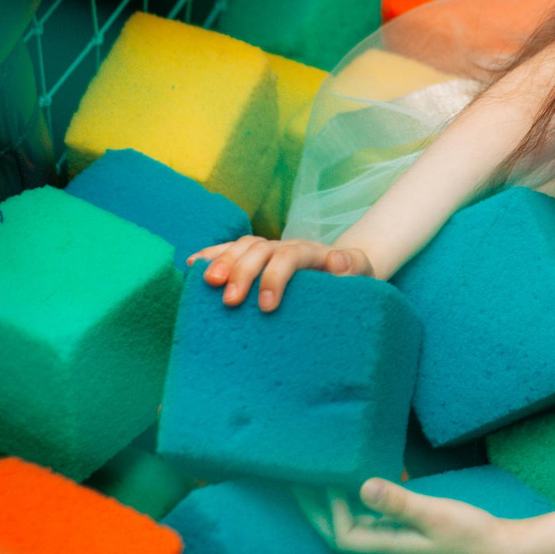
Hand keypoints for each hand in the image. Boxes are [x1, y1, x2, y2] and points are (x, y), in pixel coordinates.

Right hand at [186, 235, 371, 310]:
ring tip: (206, 282)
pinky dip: (211, 254)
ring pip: (242, 246)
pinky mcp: (256, 257)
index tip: (266, 306)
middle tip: (230, 300)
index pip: (289, 256)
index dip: (275, 277)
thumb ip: (353, 266)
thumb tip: (338, 260)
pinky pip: (230, 250)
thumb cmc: (352, 280)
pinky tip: (193, 266)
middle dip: (242, 271)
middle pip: (260, 249)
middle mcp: (286, 246)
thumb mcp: (361, 274)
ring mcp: (269, 249)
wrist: (346, 271)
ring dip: (222, 261)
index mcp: (311, 252)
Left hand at [317, 479, 535, 553]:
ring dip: (340, 501)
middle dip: (318, 510)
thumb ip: (400, 502)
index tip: (324, 479)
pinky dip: (372, 495)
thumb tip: (362, 485)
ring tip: (328, 475)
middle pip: (342, 531)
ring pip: (360, 521)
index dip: (328, 509)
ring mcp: (401, 538)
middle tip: (299, 482)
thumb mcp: (435, 514)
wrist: (500, 551)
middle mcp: (388, 545)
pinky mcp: (414, 529)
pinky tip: (380, 472)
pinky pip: (382, 513)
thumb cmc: (469, 535)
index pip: (343, 533)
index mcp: (388, 545)